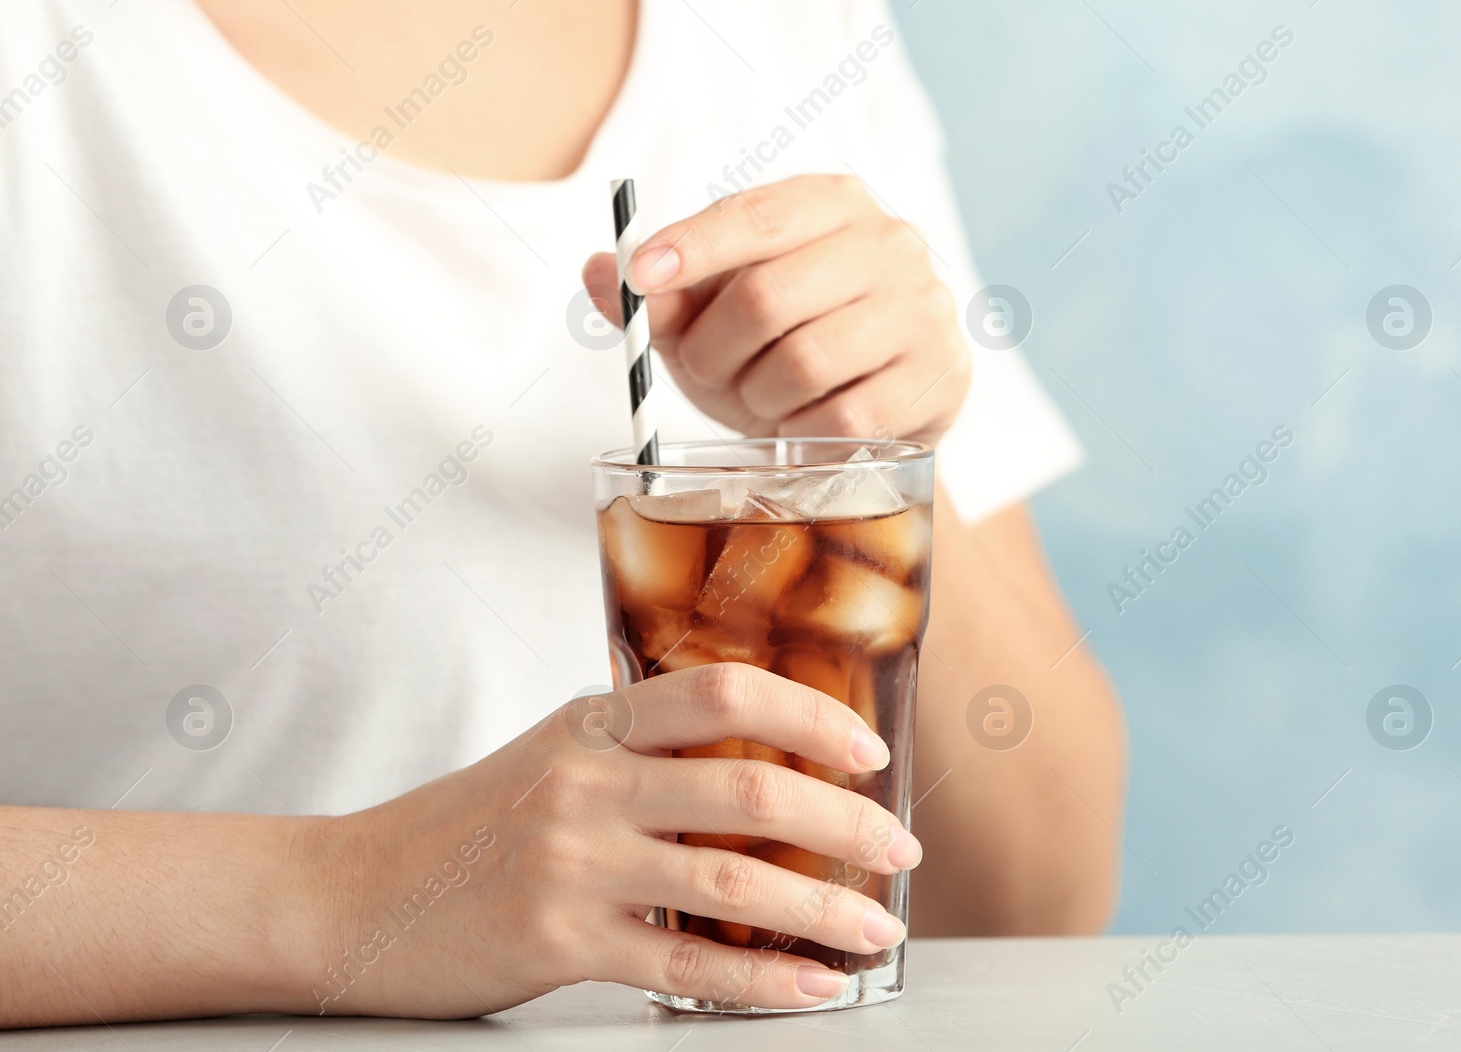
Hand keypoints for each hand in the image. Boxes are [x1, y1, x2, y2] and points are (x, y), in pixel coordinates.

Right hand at [313, 663, 921, 1016]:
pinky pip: (686, 963)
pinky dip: (763, 977)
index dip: (812, 715)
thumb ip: (638, 750)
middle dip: (845, 821)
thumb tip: (756, 764)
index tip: (868, 750)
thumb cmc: (460, 827)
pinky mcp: (558, 942)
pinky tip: (811, 984)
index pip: (724, 692)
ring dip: (824, 906)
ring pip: (732, 879)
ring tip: (876, 926)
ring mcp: (572, 862)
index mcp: (590, 722)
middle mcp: (586, 781)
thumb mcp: (550, 757)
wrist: (345, 896)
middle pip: (748, 787)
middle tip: (898, 847)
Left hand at [583, 174, 971, 444]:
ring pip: (804, 363)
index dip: (692, 246)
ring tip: (759, 399)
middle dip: (712, 350)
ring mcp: (923, 307)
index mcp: (832, 202)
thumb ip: (663, 294)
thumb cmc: (793, 342)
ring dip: (757, 397)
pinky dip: (803, 433)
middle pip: (767, 297)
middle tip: (703, 372)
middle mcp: (887, 242)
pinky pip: (844, 418)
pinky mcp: (941, 375)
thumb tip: (599, 274)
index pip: (755, 215)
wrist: (884, 402)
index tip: (640, 276)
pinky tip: (801, 426)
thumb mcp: (720, 313)